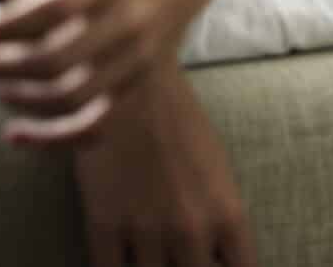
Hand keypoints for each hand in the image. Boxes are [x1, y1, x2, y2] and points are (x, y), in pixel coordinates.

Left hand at [0, 0, 219, 143]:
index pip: (51, 7)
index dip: (1, 27)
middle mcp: (132, 13)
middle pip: (56, 56)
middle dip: (1, 64)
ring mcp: (142, 49)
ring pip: (72, 93)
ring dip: (19, 96)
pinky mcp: (144, 74)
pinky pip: (97, 119)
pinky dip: (54, 136)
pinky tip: (16, 133)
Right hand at [73, 59, 257, 266]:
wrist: (136, 84)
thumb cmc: (181, 121)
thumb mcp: (217, 168)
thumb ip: (218, 216)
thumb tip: (218, 256)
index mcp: (228, 212)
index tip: (218, 264)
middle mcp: (192, 229)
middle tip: (182, 256)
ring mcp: (147, 230)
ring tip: (153, 252)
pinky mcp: (104, 224)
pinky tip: (118, 259)